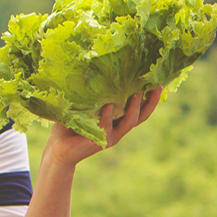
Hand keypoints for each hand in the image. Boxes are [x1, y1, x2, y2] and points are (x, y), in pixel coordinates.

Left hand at [45, 87, 161, 167]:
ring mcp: (111, 136)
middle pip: (142, 116)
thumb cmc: (69, 125)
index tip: (157, 81)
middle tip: (158, 86)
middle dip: (151, 102)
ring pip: (129, 122)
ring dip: (134, 107)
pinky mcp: (100, 141)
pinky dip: (108, 115)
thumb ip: (91, 94)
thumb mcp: (82, 106)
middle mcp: (118, 129)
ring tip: (137, 93)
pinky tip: (109, 105)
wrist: (58, 150)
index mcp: (117, 120)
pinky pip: (107, 126)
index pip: (138, 108)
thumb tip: (90, 66)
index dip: (150, 98)